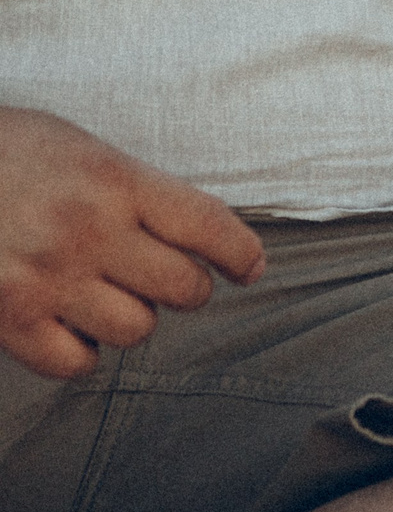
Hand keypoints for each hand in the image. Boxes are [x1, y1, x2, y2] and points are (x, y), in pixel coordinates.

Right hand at [0, 108, 266, 378]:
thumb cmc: (6, 152)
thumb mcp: (80, 148)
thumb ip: (134, 187)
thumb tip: (190, 231)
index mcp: (115, 179)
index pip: (210, 226)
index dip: (241, 254)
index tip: (249, 268)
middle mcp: (88, 231)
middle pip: (183, 287)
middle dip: (186, 287)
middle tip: (168, 279)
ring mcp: (46, 278)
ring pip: (136, 329)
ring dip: (133, 319)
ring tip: (109, 297)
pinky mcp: (7, 317)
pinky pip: (74, 363)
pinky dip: (81, 353)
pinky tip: (72, 328)